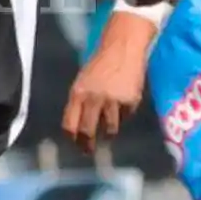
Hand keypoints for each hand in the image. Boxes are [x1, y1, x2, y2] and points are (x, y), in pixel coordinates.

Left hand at [63, 31, 146, 155]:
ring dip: (108, 132)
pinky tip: (122, 102)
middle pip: (88, 131)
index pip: (70, 123)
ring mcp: (113, 100)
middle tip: (89, 152)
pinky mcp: (130, 100)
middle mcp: (94, 98)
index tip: (75, 143)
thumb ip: (80, 102)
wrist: (122, 47)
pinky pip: (125, 117)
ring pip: (110, 129)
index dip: (72, 137)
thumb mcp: (83, 81)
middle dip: (88, 145)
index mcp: (78, 92)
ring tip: (108, 128)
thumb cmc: (100, 65)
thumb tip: (78, 129)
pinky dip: (123, 114)